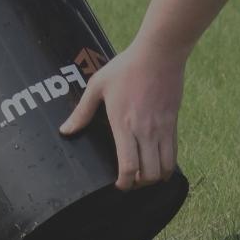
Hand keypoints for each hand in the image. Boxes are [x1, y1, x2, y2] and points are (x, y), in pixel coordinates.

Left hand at [58, 41, 184, 190]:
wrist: (159, 54)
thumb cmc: (125, 68)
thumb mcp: (97, 87)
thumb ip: (82, 111)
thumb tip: (66, 130)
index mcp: (124, 125)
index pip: (129, 166)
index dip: (125, 183)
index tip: (118, 185)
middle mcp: (145, 131)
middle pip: (150, 174)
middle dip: (139, 184)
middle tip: (130, 181)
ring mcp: (162, 128)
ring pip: (165, 167)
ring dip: (155, 177)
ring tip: (144, 175)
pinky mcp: (173, 123)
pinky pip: (174, 153)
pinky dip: (168, 165)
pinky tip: (158, 164)